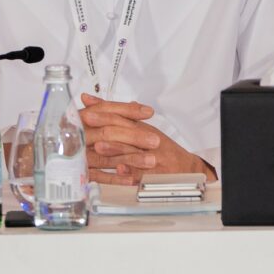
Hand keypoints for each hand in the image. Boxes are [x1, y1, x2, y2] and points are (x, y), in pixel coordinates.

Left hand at [79, 93, 215, 183]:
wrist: (187, 169)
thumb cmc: (163, 150)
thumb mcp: (142, 130)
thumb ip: (117, 117)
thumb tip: (91, 100)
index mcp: (144, 129)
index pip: (123, 118)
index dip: (104, 114)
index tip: (86, 111)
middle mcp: (148, 141)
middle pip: (126, 131)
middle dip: (106, 127)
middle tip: (89, 124)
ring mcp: (153, 157)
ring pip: (132, 152)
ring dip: (115, 149)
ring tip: (99, 147)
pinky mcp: (156, 174)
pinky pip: (142, 173)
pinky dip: (131, 172)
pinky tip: (120, 170)